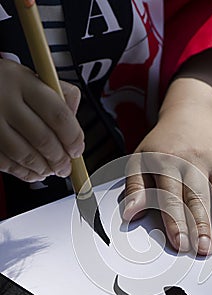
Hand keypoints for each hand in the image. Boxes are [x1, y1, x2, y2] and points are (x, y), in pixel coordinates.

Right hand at [0, 58, 83, 181]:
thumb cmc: (2, 84)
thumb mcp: (29, 77)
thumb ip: (58, 93)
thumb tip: (75, 118)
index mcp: (23, 81)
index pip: (59, 115)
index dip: (73, 138)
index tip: (77, 149)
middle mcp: (5, 100)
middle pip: (43, 139)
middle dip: (60, 160)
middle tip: (66, 166)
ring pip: (25, 156)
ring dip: (43, 169)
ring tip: (51, 170)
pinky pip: (6, 164)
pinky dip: (24, 173)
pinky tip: (33, 171)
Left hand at [123, 45, 211, 254]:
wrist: (192, 112)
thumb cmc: (163, 142)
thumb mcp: (140, 158)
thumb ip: (135, 187)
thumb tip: (130, 214)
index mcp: (167, 163)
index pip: (171, 196)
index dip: (175, 221)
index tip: (180, 243)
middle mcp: (193, 163)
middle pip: (198, 198)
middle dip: (202, 225)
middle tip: (204, 250)